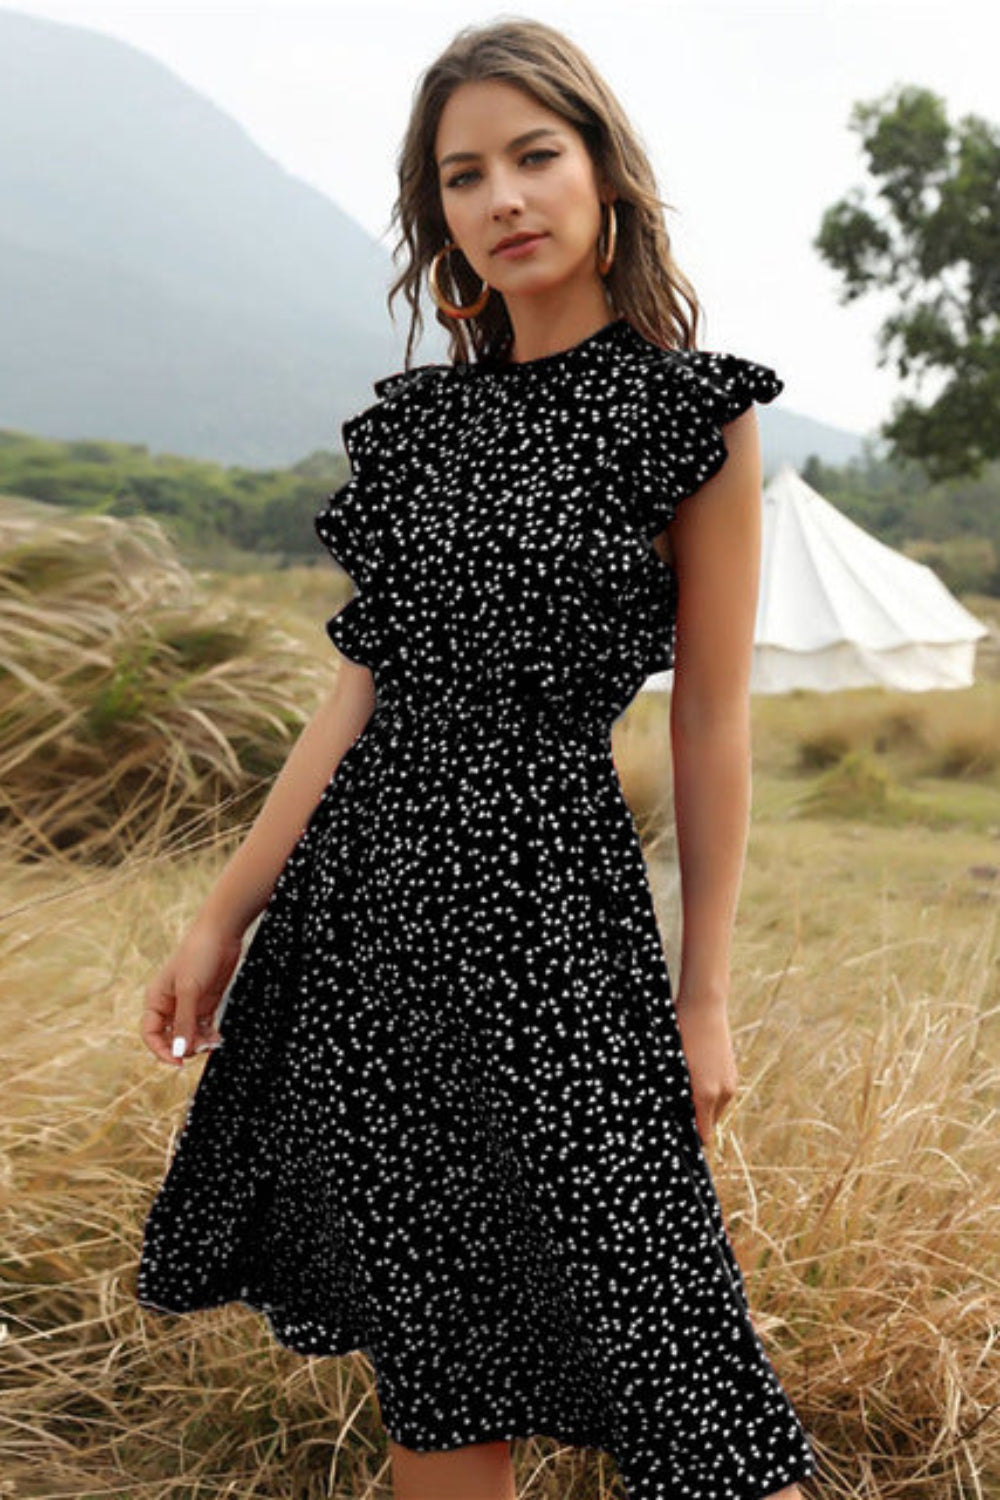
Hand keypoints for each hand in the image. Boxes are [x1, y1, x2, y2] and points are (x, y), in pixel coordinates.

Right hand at [140, 917, 243, 1066]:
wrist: (221, 933)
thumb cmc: (199, 955)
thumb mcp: (189, 990)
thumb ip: (184, 1022)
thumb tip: (178, 1051)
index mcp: (156, 999)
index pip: (150, 1034)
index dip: (161, 1051)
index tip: (178, 1062)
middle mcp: (170, 1005)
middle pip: (170, 1038)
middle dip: (184, 1047)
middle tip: (202, 1049)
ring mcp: (189, 1004)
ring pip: (189, 1035)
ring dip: (199, 1043)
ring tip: (214, 1043)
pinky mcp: (206, 1002)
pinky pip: (204, 1027)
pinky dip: (209, 1035)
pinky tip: (219, 1039)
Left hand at [673, 993, 738, 1145]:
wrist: (704, 1006)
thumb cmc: (683, 1034)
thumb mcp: (674, 1067)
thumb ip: (678, 1095)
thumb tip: (676, 1113)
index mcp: (706, 1094)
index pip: (703, 1134)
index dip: (690, 1139)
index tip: (677, 1139)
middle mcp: (723, 1092)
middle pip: (710, 1124)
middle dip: (694, 1122)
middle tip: (674, 1114)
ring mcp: (730, 1082)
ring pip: (715, 1108)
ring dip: (701, 1107)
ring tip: (682, 1093)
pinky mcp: (732, 1072)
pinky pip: (720, 1094)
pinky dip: (709, 1094)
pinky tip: (694, 1079)